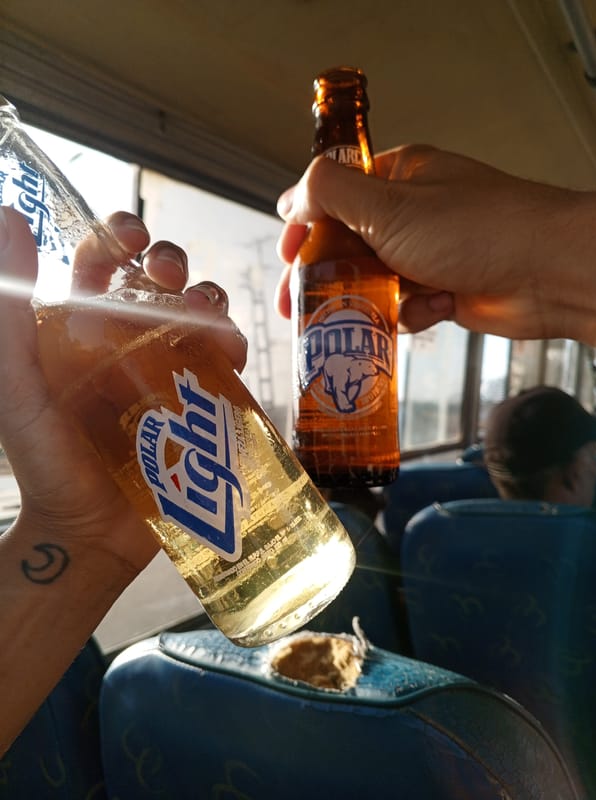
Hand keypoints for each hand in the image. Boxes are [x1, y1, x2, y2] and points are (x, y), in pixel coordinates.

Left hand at [0, 207, 246, 575]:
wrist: (91, 532)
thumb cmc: (47, 463)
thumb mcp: (17, 387)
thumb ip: (7, 314)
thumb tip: (8, 219)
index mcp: (79, 329)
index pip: (99, 263)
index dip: (117, 236)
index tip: (132, 235)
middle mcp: (125, 340)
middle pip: (157, 279)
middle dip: (169, 261)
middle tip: (169, 274)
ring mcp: (167, 368)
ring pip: (198, 310)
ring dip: (207, 298)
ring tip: (204, 315)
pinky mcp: (201, 398)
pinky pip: (225, 357)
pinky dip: (233, 342)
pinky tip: (229, 350)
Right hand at [275, 146, 595, 344]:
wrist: (545, 273)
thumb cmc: (476, 230)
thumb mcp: (388, 206)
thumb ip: (331, 195)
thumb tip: (291, 196)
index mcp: (396, 178)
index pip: (333, 195)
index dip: (304, 225)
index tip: (286, 253)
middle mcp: (409, 212)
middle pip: (346, 243)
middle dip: (322, 276)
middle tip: (295, 306)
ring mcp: (426, 251)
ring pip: (372, 280)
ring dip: (369, 299)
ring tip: (365, 315)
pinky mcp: (441, 287)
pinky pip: (403, 304)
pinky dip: (411, 312)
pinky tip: (432, 308)